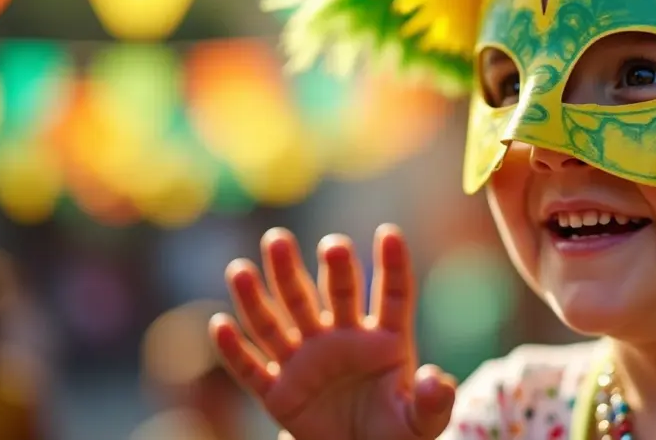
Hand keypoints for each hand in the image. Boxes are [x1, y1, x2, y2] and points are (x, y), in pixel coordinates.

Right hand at [210, 225, 456, 439]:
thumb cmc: (397, 432)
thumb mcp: (422, 423)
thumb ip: (432, 401)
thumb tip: (436, 380)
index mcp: (384, 340)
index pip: (392, 295)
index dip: (392, 266)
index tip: (390, 235)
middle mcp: (342, 339)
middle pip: (331, 295)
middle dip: (328, 269)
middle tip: (329, 245)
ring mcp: (307, 362)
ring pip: (281, 321)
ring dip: (261, 296)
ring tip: (242, 268)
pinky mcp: (279, 393)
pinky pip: (252, 369)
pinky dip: (235, 351)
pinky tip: (219, 325)